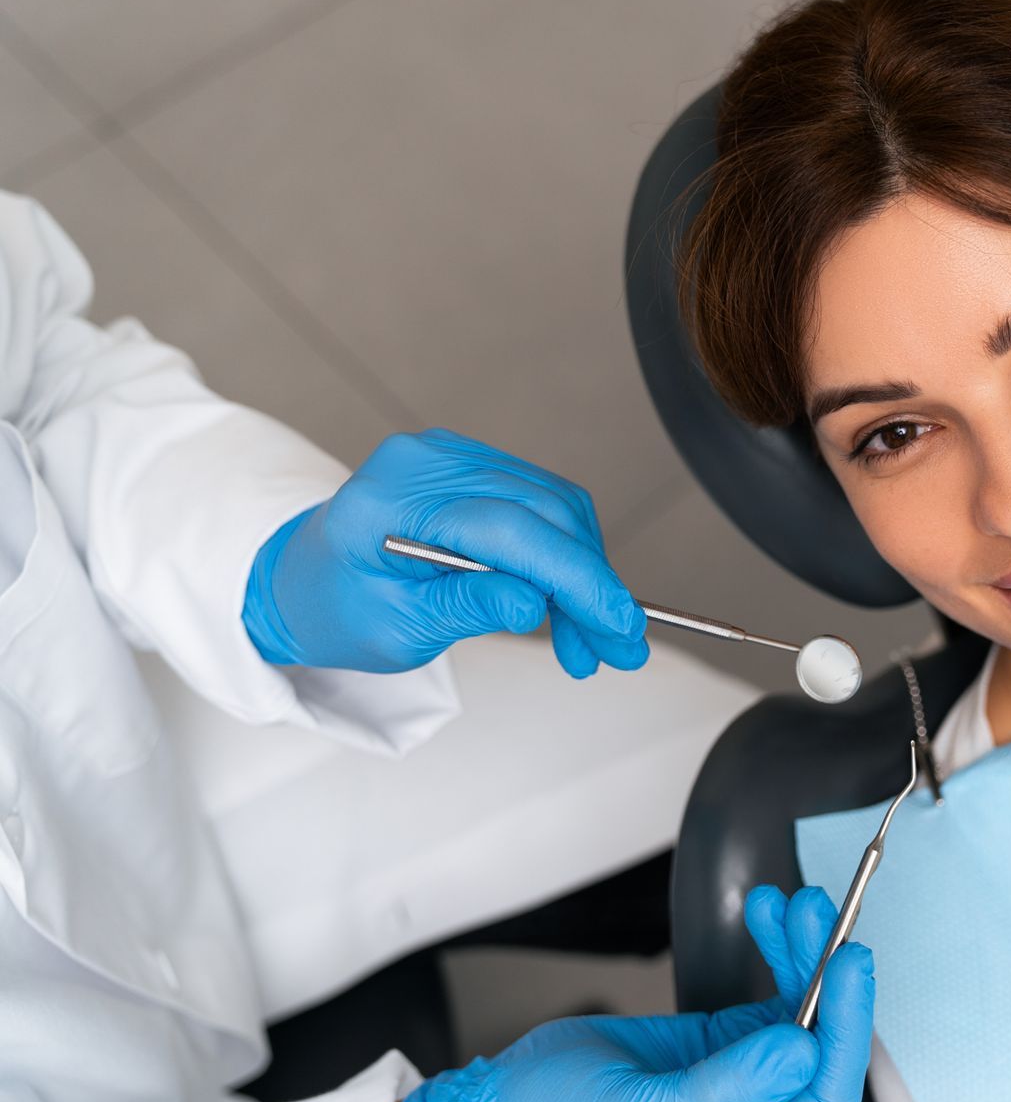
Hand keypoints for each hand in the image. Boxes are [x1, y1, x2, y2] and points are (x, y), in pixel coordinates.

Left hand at [244, 429, 647, 676]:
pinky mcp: (470, 463)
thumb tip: (535, 605)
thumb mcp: (396, 628)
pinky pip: (541, 501)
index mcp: (390, 501)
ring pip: (555, 505)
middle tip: (615, 648)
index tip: (619, 625)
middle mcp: (423, 461)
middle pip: (544, 511)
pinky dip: (565, 554)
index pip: (509, 528)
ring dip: (585, 574)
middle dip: (591, 584)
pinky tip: (566, 602)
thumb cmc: (336, 608)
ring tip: (589, 638)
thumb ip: (467, 608)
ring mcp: (449, 453)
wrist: (301, 578)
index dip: (577, 578)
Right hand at [391, 886, 873, 1101]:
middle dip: (827, 978)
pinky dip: (777, 950)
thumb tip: (801, 1051)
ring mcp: (744, 1083)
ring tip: (792, 903)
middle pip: (820, 1051)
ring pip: (803, 1013)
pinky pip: (774, 994)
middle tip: (821, 915)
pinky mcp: (727, 1048)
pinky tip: (768, 914)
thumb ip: (722, 1090)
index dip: (844, 1031)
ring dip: (803, 952)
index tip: (849, 964)